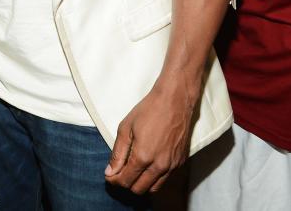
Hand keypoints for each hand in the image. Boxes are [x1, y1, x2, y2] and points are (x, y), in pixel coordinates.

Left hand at [105, 78, 196, 194]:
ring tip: (131, 172)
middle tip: (118, 174)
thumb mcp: (125, 128)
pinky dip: (154, 179)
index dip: (114, 181)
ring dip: (140, 184)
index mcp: (143, 156)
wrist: (174, 101)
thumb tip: (110, 172)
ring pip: (154, 188)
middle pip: (139, 189)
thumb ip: (118, 153)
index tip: (109, 176)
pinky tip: (146, 167)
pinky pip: (165, 179)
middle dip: (126, 184)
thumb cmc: (148, 111)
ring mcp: (172, 165)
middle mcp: (160, 165)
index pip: (126, 180)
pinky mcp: (181, 162)